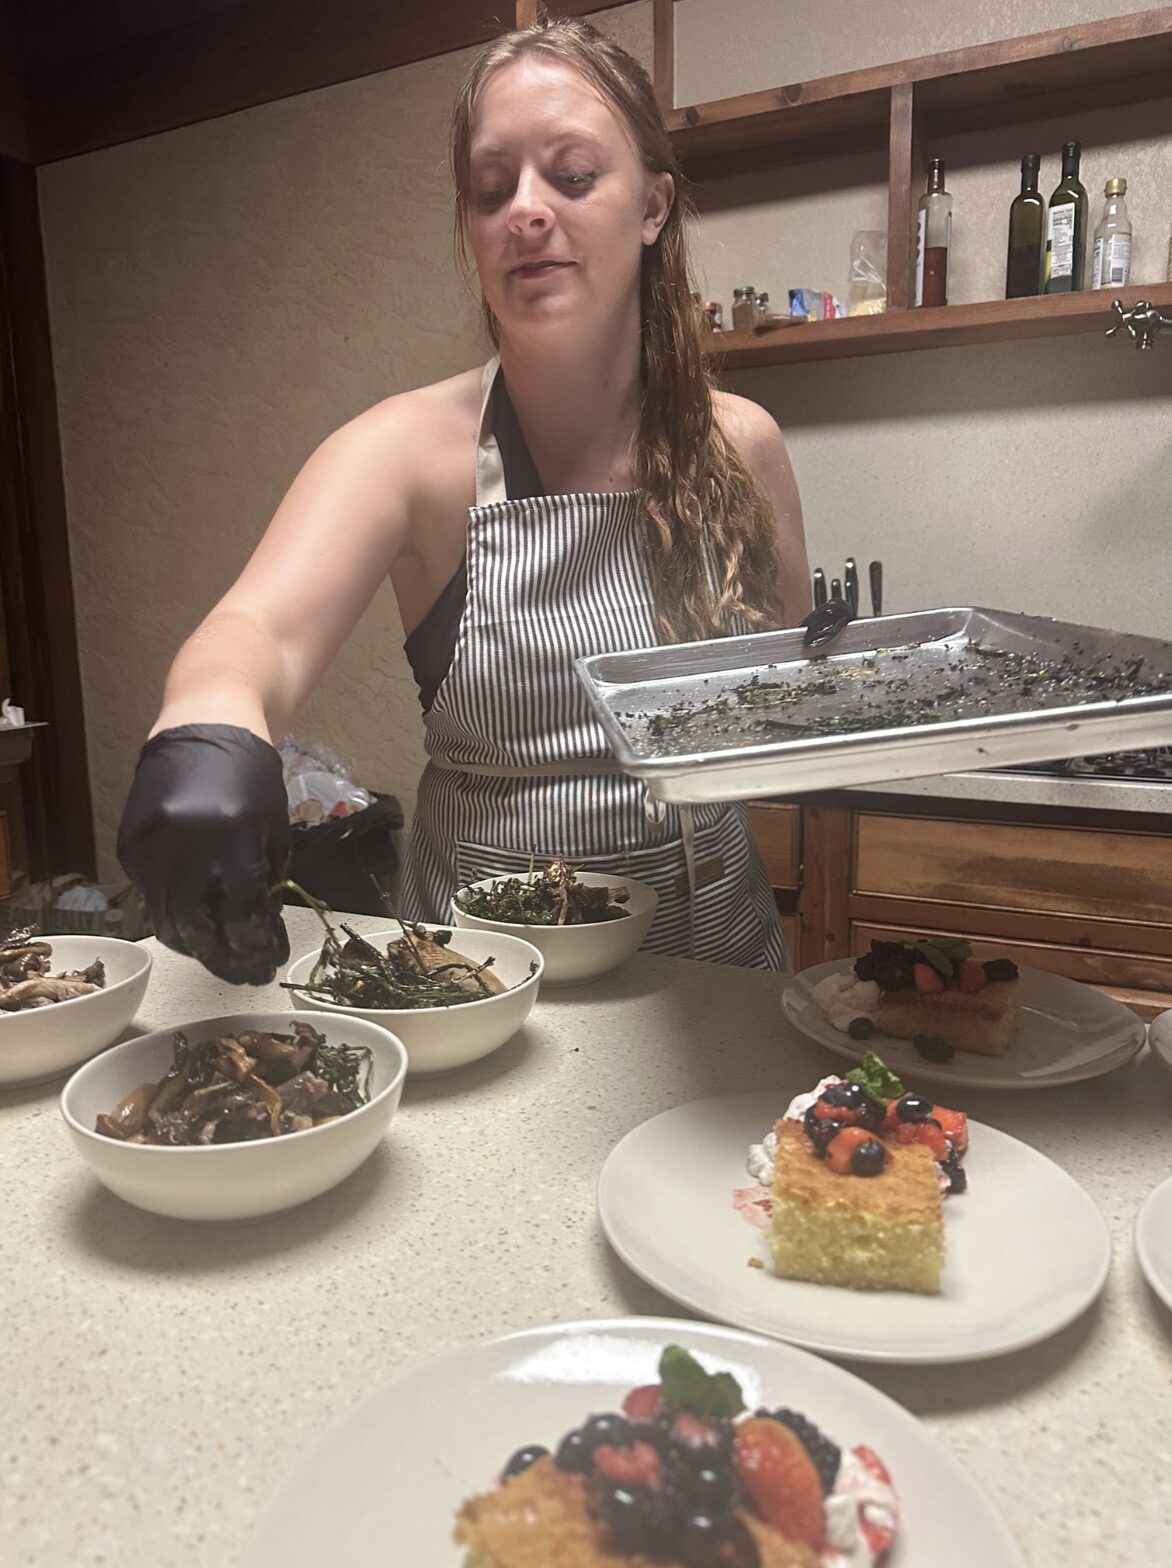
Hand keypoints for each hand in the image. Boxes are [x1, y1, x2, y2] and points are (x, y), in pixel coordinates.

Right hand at [117, 724, 290, 984]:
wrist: (205, 729)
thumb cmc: (251, 779)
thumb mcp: (271, 828)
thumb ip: (265, 881)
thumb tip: (258, 937)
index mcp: (231, 835)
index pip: (239, 909)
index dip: (253, 942)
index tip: (265, 959)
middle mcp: (184, 841)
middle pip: (195, 923)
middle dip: (220, 955)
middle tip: (241, 971)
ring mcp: (151, 844)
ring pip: (165, 918)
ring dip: (192, 943)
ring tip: (217, 954)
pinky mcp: (129, 845)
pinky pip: (150, 894)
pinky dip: (172, 911)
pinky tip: (194, 921)